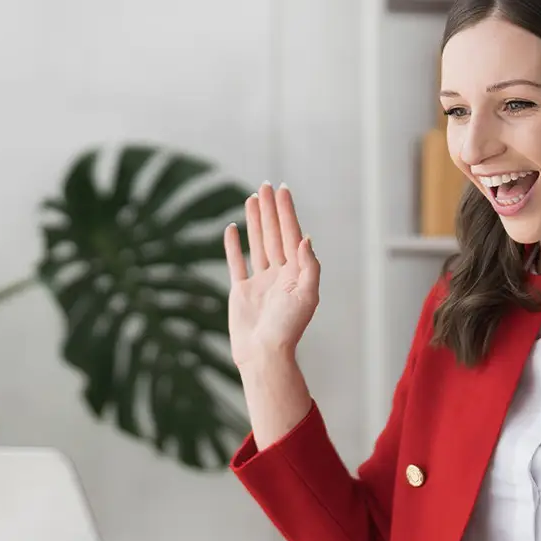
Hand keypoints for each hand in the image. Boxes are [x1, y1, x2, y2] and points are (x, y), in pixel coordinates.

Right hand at [223, 182, 319, 367]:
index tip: (282, 190)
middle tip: (265, 185)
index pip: (291, 234)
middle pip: (274, 234)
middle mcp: (280, 273)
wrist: (264, 354)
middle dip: (270, 210)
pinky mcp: (242, 291)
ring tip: (252, 199)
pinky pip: (237, 262)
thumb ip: (308, 266)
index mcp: (297, 273)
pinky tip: (232, 228)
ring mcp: (260, 281)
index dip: (287, 212)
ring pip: (257, 243)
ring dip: (255, 222)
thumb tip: (305, 238)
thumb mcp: (307, 296)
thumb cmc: (288, 329)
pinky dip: (234, 246)